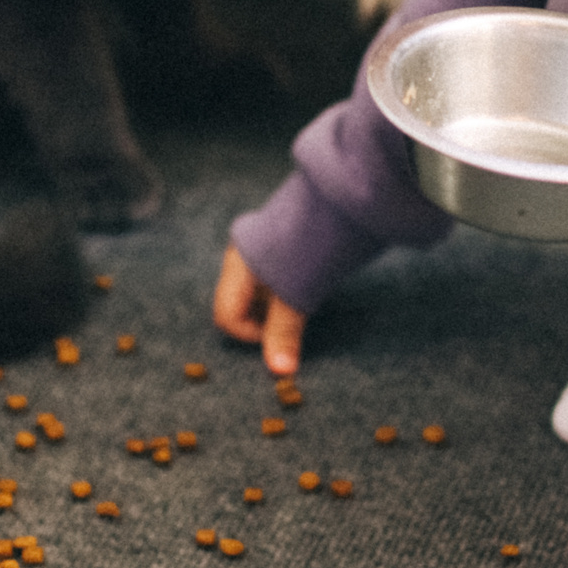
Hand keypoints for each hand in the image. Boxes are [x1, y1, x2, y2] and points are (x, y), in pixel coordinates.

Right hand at [213, 242, 306, 375]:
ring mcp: (260, 248)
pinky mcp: (280, 244)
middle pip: (240, 305)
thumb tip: (281, 372)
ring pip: (258, 292)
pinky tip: (308, 284)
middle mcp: (242, 256)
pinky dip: (285, 291)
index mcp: (237, 265)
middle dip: (263, 321)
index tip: (281, 333)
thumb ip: (285, 332)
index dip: (251, 334)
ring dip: (276, 307)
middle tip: (294, 319)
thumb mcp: (297, 294)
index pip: (226, 317)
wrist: (342, 194)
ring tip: (304, 301)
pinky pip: (273, 278)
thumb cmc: (313, 244)